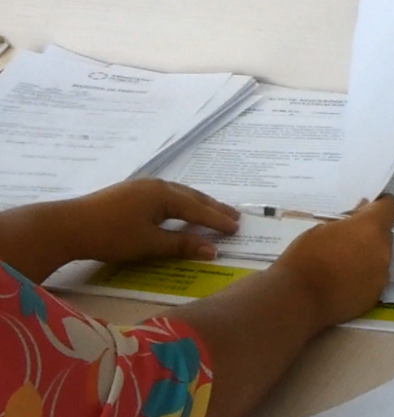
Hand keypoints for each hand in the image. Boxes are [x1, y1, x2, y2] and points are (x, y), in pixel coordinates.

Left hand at [63, 178, 239, 261]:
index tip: (237, 228)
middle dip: (213, 208)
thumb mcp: (150, 244)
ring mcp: (142, 187)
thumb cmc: (111, 235)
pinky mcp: (131, 194)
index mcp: (164, 195)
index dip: (218, 220)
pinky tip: (181, 209)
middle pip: (192, 197)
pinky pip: (167, 196)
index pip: (198, 209)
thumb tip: (212, 249)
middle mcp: (156, 185)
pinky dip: (182, 204)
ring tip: (214, 211)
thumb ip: (182, 245)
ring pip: (179, 195)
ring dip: (198, 204)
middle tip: (234, 216)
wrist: (67, 226)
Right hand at [267, 194, 393, 328]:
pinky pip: (373, 280)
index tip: (366, 211)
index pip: (391, 207)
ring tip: (339, 267)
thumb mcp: (321, 229)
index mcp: (370, 228)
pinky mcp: (375, 296)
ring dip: (366, 258)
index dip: (380, 206)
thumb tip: (358, 220)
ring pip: (379, 259)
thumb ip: (346, 223)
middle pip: (384, 236)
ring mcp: (382, 276)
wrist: (299, 300)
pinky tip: (341, 284)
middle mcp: (383, 250)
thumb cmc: (305, 258)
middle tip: (345, 242)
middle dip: (369, 236)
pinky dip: (362, 279)